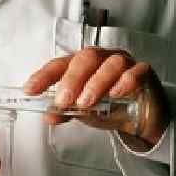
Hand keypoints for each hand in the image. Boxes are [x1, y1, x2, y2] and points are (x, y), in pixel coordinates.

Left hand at [23, 47, 166, 145]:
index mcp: (83, 64)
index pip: (61, 64)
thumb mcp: (83, 111)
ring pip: (111, 64)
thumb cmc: (110, 106)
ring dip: (96, 83)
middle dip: (72, 79)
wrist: (140, 117)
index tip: (30, 90)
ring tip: (86, 103)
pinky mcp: (144, 72)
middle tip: (63, 100)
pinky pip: (136, 71)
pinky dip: (125, 81)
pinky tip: (116, 94)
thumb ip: (66, 111)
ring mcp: (125, 63)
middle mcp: (103, 58)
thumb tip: (49, 115)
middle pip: (86, 58)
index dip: (44, 76)